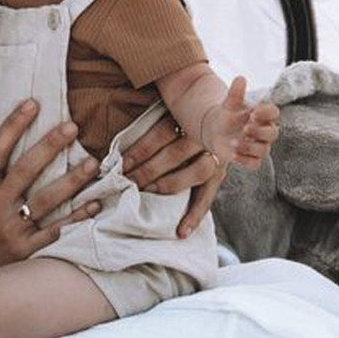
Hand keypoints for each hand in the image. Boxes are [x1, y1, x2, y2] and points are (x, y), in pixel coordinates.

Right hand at [0, 100, 103, 290]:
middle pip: (25, 169)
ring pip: (46, 200)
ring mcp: (12, 229)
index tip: (33, 103)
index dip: (13, 124)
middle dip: (49, 145)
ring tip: (93, 163)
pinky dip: (76, 216)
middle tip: (72, 126)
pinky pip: (57, 230)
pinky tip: (94, 203)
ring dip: (71, 180)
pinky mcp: (27, 250)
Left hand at [121, 112, 225, 237]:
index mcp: (189, 114)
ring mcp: (216, 154)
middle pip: (174, 154)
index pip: (161, 133)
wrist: (221, 109)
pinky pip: (208, 196)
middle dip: (147, 169)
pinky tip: (180, 231)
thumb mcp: (167, 106)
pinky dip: (195, 215)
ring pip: (194, 172)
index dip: (138, 149)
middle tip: (126, 181)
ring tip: (145, 193)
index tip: (118, 163)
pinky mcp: (220, 173)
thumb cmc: (181, 111)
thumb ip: (149, 116)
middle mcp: (206, 134)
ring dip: (167, 185)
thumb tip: (117, 138)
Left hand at [199, 76, 278, 170]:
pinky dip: (244, 161)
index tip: (253, 113)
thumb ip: (236, 93)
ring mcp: (258, 146)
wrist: (215, 130)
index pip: (274, 113)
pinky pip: (254, 164)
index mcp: (263, 115)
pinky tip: (232, 155)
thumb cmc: (228, 114)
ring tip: (233, 142)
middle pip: (273, 134)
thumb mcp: (229, 103)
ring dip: (249, 147)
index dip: (267, 113)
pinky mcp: (250, 159)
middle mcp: (264, 131)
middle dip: (260, 132)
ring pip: (263, 150)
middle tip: (245, 128)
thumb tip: (240, 78)